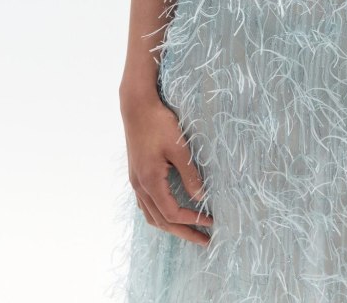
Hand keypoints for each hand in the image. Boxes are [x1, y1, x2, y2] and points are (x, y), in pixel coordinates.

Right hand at [121, 95, 213, 245]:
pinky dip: (159, 214)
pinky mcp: (136, 175)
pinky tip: (169, 212)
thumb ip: (190, 175)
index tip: (211, 221)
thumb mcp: (179, 148)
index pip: (172, 213)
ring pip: (151, 215)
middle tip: (204, 241)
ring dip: (170, 226)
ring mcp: (136, 182)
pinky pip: (146, 204)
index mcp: (150, 182)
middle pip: (161, 221)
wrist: (137, 107)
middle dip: (183, 233)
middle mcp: (140, 186)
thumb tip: (201, 197)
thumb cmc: (159, 123)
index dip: (192, 220)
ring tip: (188, 230)